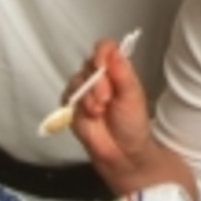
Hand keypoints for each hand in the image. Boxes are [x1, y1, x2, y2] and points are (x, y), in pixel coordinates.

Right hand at [67, 37, 152, 175]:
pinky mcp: (72, 104)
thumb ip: (123, 73)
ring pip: (76, 79)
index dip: (101, 53)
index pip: (105, 48)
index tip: (102, 65)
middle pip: (88, 63)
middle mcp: (99, 76)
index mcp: (116, 69)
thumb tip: (114, 51)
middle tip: (106, 99)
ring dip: (88, 95)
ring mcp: (84, 90)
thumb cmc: (132, 124)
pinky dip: (78, 104)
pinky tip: (90, 115)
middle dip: (96, 82)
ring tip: (99, 111)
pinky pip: (67, 95)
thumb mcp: (133, 96)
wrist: (123, 152)